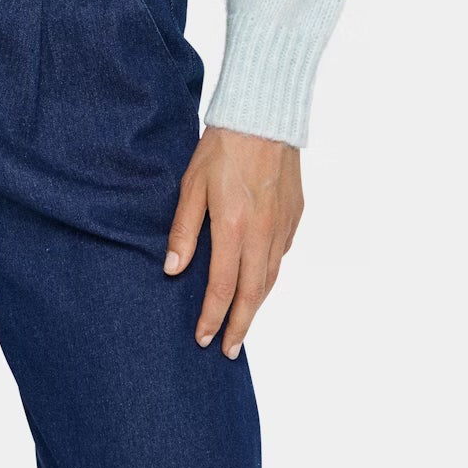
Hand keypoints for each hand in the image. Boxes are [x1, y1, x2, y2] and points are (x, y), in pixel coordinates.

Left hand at [163, 125, 302, 355]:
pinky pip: (281, 255)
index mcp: (234, 228)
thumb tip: (173, 270)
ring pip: (271, 278)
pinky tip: (259, 280)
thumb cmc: (222, 147)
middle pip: (252, 294)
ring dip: (256, 306)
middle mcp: (263, 234)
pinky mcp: (294, 215)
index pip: (223, 288)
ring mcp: (282, 226)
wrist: (264, 116)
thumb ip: (183, 230)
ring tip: (244, 324)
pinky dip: (269, 276)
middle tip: (230, 351)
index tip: (204, 339)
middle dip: (240, 326)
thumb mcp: (191, 185)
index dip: (213, 318)